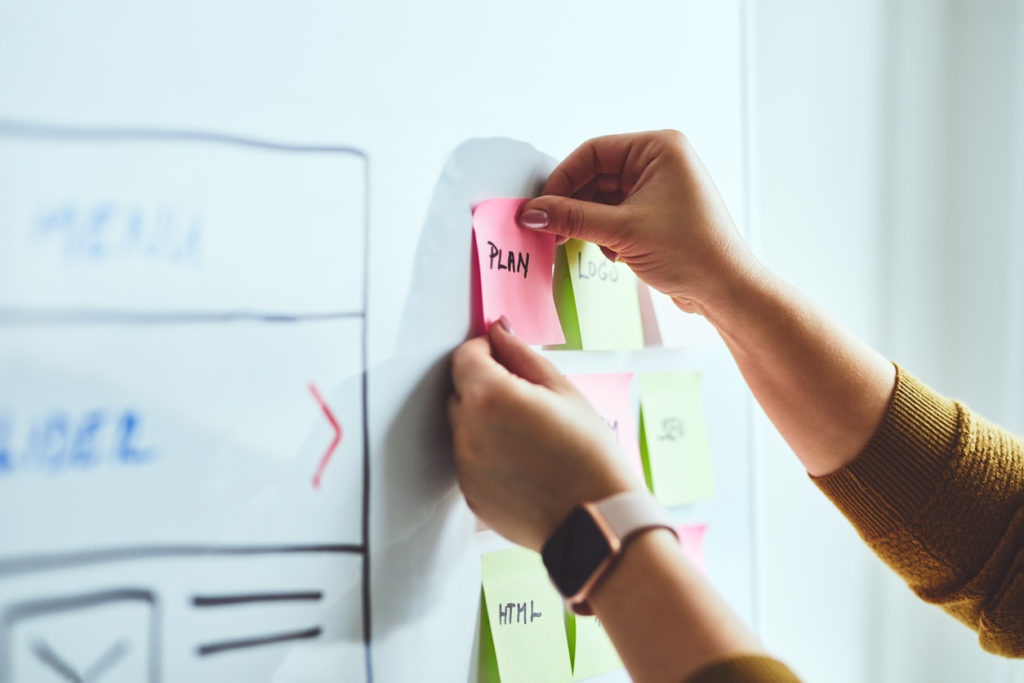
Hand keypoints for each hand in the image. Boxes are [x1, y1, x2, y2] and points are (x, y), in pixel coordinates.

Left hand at [448, 319, 643, 550]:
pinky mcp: (470, 494)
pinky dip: (488, 455)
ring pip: (464, 427)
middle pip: (460, 391)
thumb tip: (499, 332)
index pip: (465, 356)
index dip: (485, 350)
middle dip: (484, 385)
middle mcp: (468, 431)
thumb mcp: (564, 391)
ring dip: (485, 422)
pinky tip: (524, 463)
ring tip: (530, 437)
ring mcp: (465, 466)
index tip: (502, 355)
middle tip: (526, 399)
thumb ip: (522, 356)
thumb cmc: (590, 455)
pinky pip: (470, 461)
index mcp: (489, 397)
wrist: (597, 520)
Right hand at [517, 130, 758, 316]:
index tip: (541, 207)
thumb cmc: (693, 252)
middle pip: (595, 176)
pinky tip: (617, 254)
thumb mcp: (622, 231)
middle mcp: (660, 162)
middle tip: (552, 231)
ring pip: (601, 199)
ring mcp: (658, 189)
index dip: (563, 179)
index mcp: (659, 149)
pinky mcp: (655, 214)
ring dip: (591, 225)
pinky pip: (614, 216)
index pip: (592, 152)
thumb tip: (533, 212)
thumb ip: (572, 219)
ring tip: (601, 247)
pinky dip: (606, 235)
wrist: (725, 289)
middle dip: (576, 207)